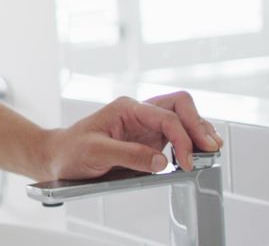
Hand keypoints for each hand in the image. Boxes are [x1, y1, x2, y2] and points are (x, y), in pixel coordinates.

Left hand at [43, 91, 224, 179]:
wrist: (58, 157)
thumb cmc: (71, 151)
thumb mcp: (96, 152)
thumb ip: (129, 155)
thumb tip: (161, 161)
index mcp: (127, 108)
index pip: (165, 117)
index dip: (181, 138)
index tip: (185, 162)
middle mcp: (139, 113)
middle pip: (180, 106)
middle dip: (198, 125)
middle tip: (210, 149)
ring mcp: (145, 126)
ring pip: (182, 118)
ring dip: (198, 131)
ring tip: (211, 150)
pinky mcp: (148, 140)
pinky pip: (176, 134)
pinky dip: (190, 141)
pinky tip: (197, 152)